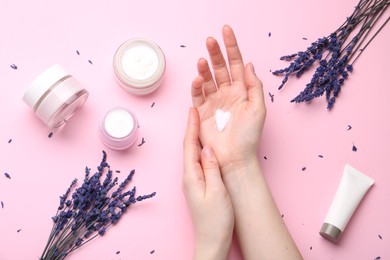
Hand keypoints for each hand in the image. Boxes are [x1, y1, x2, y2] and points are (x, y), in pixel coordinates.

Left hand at [183, 107, 233, 259]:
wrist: (212, 240)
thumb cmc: (216, 220)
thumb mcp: (217, 191)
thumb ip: (211, 168)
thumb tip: (207, 148)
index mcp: (192, 176)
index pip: (189, 146)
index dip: (191, 127)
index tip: (192, 110)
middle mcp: (189, 177)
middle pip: (189, 147)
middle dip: (191, 129)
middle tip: (196, 111)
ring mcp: (193, 182)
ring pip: (193, 154)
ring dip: (196, 138)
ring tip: (200, 124)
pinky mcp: (199, 186)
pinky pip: (198, 162)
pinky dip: (200, 150)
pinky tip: (205, 148)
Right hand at [191, 25, 265, 171]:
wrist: (235, 158)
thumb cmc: (249, 136)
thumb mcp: (258, 109)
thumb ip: (253, 86)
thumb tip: (248, 64)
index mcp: (242, 91)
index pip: (236, 63)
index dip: (231, 47)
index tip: (226, 31)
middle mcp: (227, 93)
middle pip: (220, 67)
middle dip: (215, 53)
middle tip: (210, 41)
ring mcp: (214, 102)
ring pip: (207, 79)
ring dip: (204, 68)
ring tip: (201, 61)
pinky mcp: (203, 112)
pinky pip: (198, 95)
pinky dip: (196, 86)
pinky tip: (198, 79)